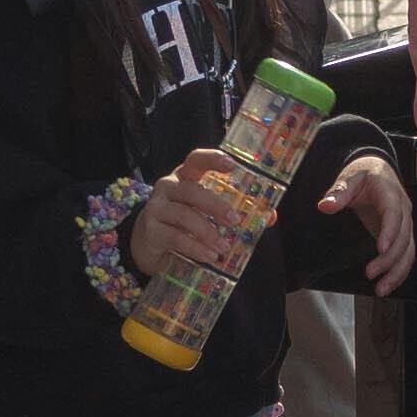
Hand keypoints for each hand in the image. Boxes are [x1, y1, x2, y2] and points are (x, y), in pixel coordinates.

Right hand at [125, 148, 250, 280]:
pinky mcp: (151, 230)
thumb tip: (269, 217)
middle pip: (192, 191)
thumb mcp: (204, 212)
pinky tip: (209, 257)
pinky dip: (196, 248)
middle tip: (236, 220)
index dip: (213, 159)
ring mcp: (156, 208)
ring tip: (224, 247)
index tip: (232, 165)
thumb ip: (233, 211)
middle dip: (216, 206)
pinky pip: (176, 238)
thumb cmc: (182, 222)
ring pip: (184, 216)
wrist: (147, 243)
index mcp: (184, 177)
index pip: (196, 160)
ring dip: (208, 232)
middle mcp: (168, 187)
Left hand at [330, 151, 416, 292]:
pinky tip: (386, 286)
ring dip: (397, 271)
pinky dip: (399, 272)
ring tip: (380, 290)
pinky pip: (406, 255)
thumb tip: (324, 206)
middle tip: (370, 273)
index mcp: (390, 193)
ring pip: (408, 250)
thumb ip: (338, 193)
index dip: (390, 231)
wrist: (378, 171)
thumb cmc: (363, 175)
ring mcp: (405, 223)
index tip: (381, 249)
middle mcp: (403, 209)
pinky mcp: (402, 234)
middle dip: (389, 258)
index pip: (394, 214)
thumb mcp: (348, 178)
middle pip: (404, 237)